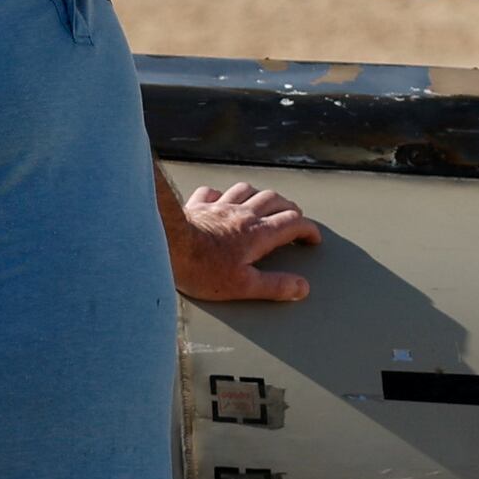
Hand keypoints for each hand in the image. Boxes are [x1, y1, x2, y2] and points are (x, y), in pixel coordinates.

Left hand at [173, 177, 317, 303]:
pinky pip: (212, 192)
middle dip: (289, 208)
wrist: (165, 245)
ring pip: (247, 190)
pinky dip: (222, 195)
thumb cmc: (201, 269)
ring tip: (264, 204)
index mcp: (258, 234)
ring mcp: (218, 207)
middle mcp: (242, 214)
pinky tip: (220, 201)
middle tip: (295, 219)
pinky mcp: (196, 206)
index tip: (313, 239)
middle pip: (274, 200)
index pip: (293, 223)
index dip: (308, 229)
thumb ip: (274, 286)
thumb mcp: (243, 286)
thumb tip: (302, 287)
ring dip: (260, 195)